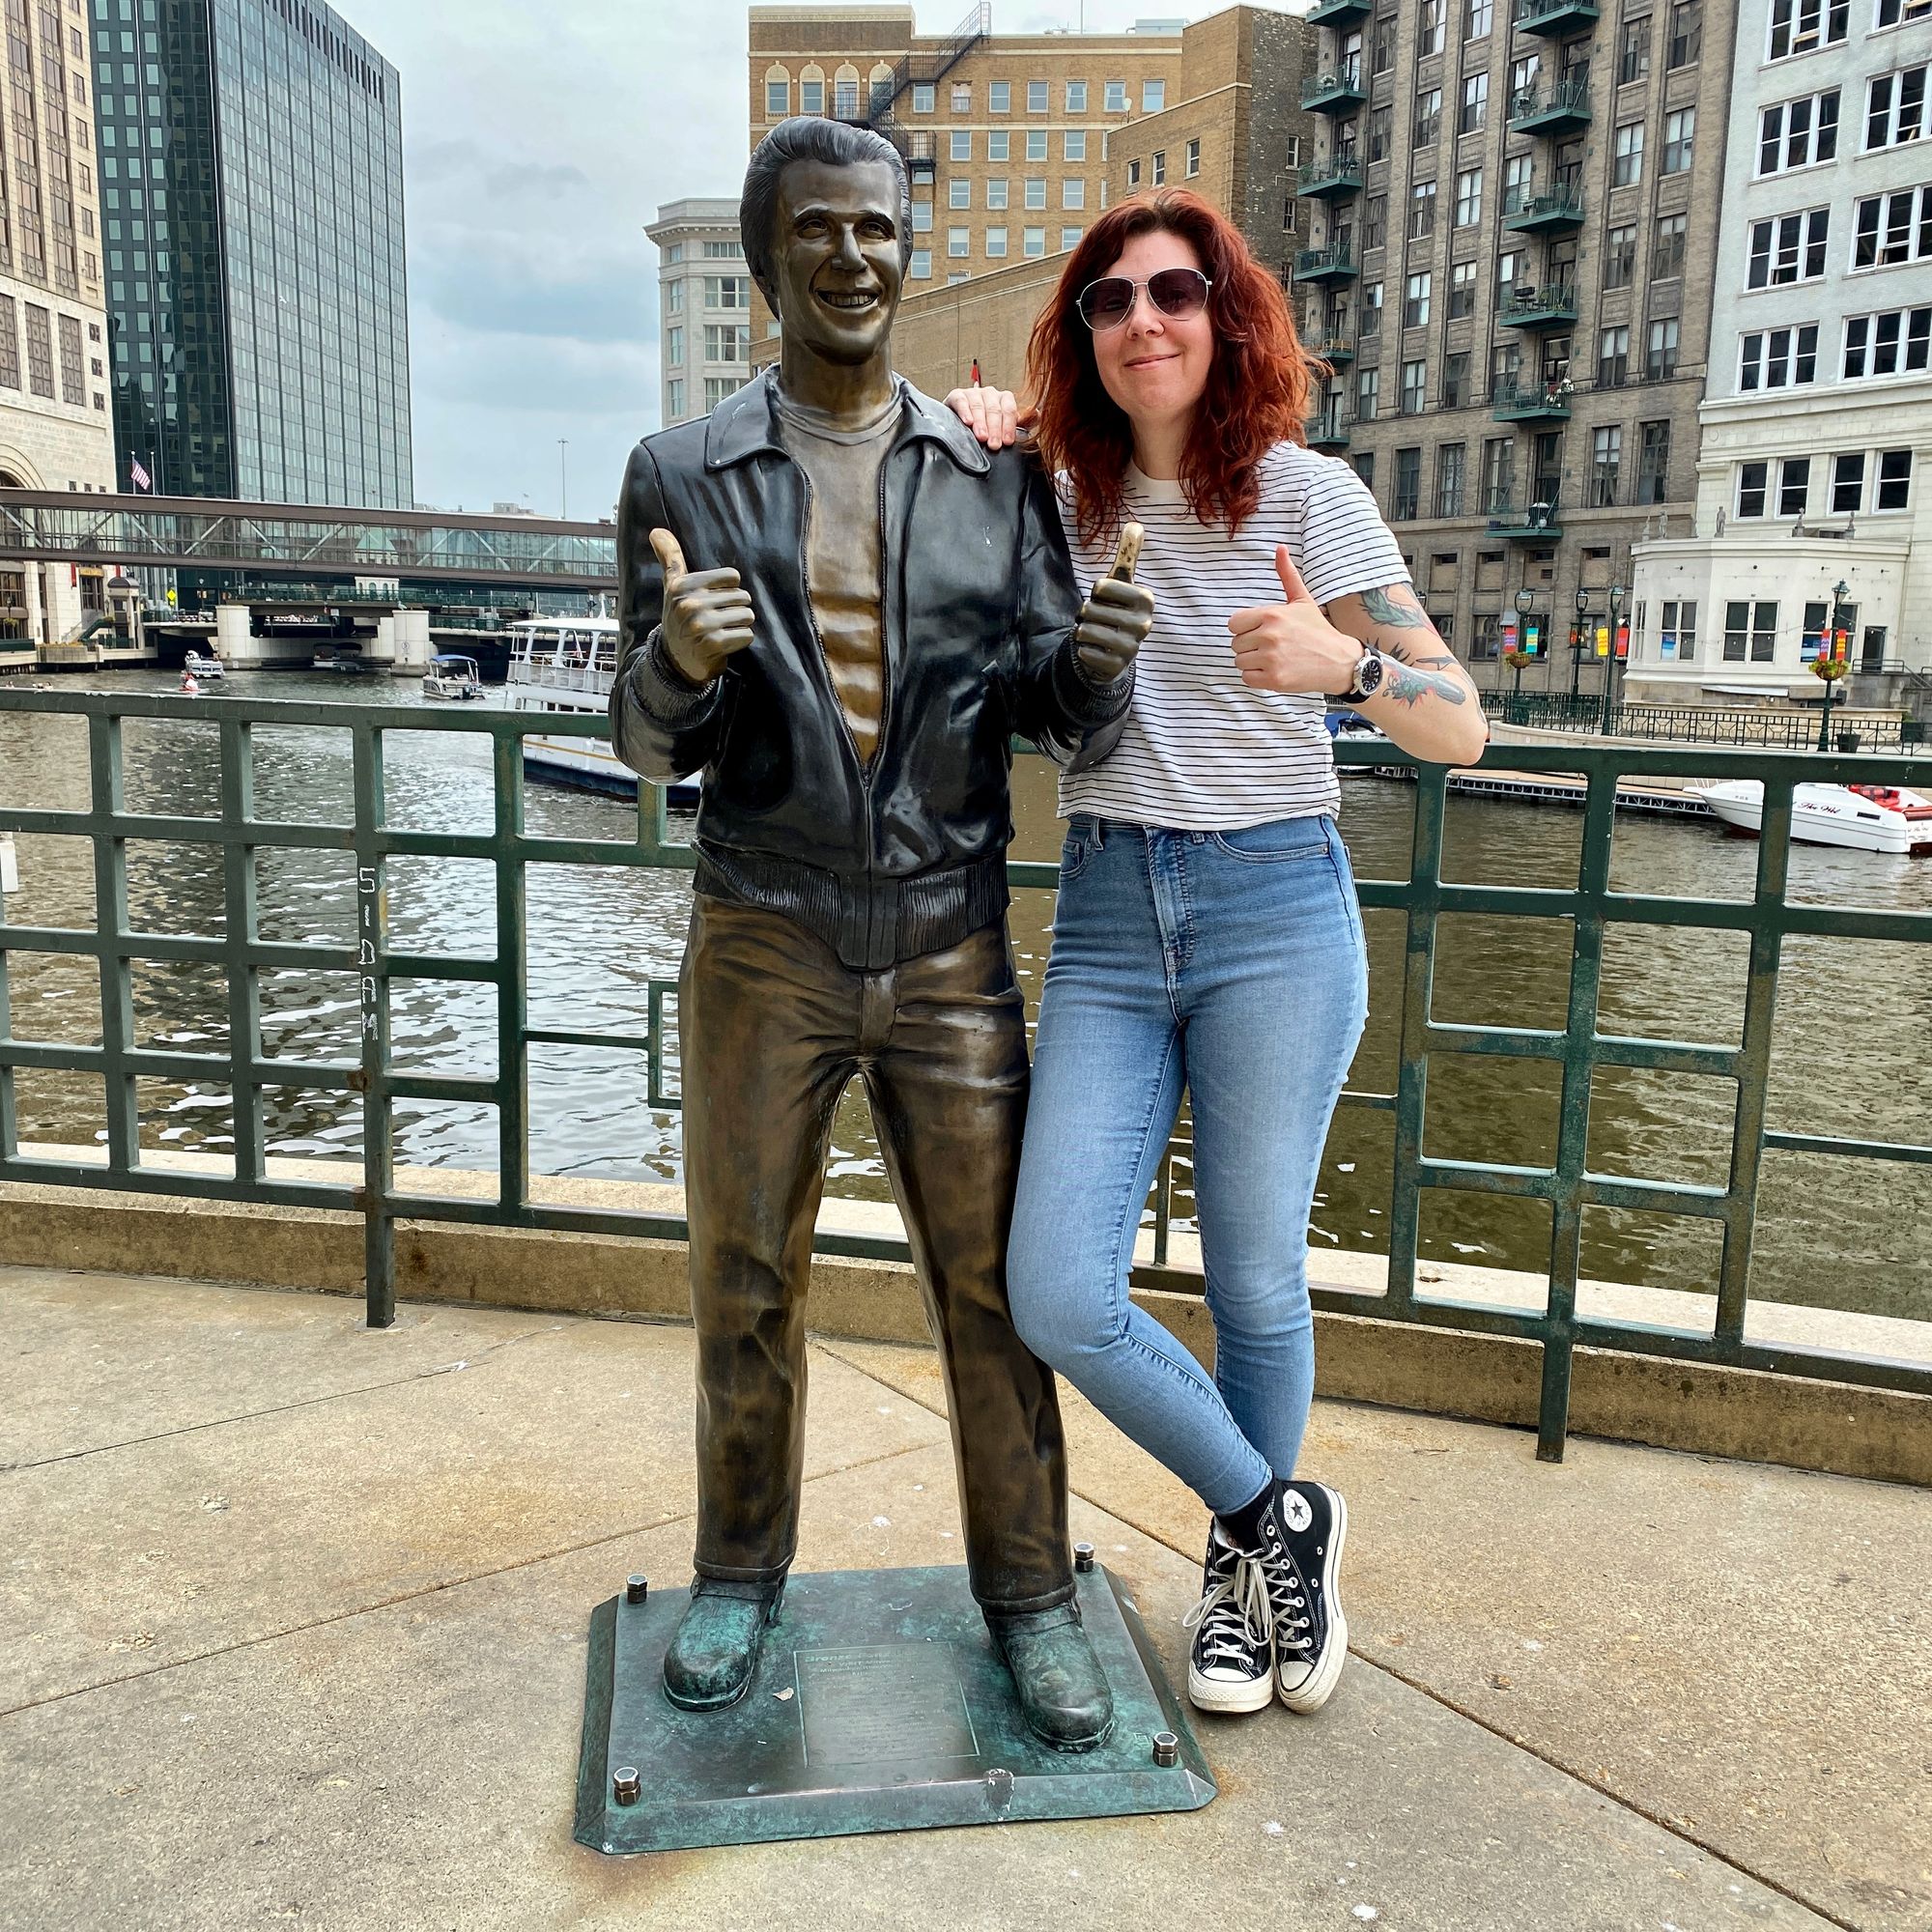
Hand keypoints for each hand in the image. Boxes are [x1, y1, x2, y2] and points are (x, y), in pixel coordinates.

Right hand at [651, 528, 754, 686]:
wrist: (676, 661)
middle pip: (742, 597)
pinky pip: (746, 635)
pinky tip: (725, 643)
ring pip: (747, 616)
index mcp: (683, 586)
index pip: (733, 577)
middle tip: (719, 619)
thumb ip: (670, 558)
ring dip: (740, 625)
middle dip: (736, 609)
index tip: (714, 600)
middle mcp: (690, 603)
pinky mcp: (713, 644)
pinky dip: (741, 640)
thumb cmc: (680, 618)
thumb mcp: (672, 588)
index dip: (729, 590)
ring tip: (722, 630)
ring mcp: (701, 625)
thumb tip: (656, 530)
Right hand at [942, 383, 1033, 449]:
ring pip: (979, 406)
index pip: (1009, 410)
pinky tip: (967, 422)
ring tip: (982, 438)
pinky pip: (962, 401)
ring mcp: (973, 393)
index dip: (1009, 426)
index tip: (1008, 442)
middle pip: (994, 409)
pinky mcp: (957, 396)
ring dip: (981, 423)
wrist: (961, 426)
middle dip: (995, 429)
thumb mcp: (1006, 426)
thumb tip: (1038, 414)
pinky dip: (965, 411)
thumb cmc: (987, 427)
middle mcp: (990, 394)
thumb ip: (1024, 422)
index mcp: (1004, 399)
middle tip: (994, 445)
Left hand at [1074, 522, 1152, 682]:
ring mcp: (1132, 647)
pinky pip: (1084, 651)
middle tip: (1099, 620)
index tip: (1106, 600)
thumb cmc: (1116, 610)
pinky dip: (1083, 650)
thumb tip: (1136, 523)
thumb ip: (1128, 555)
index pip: (1100, 586)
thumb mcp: (1121, 583)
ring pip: (1084, 630)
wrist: (1114, 652)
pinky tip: (1095, 651)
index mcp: (1146, 598)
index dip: (1095, 592)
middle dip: (1086, 614)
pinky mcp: (1117, 666)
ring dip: (1082, 632)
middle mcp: (1144, 623)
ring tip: (1096, 634)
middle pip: (1089, 608)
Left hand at [1228, 547, 1361, 695]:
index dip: (1245, 628)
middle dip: (1250, 646)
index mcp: (1272, 614)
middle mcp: (1269, 635)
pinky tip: (1274, 670)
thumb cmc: (1317, 630)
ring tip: (1274, 658)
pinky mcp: (1274, 679)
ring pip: (1240, 661)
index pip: (1233, 623)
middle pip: (1236, 644)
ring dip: (1253, 662)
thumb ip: (1287, 575)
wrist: (1339, 661)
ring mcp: (1271, 658)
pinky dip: (1257, 677)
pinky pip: (1247, 678)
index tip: (1261, 631)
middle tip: (1272, 646)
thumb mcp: (1302, 600)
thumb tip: (1280, 547)